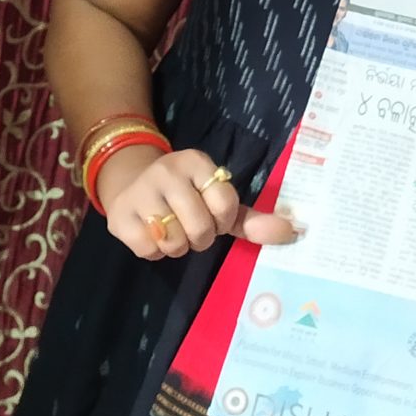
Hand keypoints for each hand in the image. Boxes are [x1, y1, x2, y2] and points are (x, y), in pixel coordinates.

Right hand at [97, 146, 300, 261]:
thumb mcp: (217, 199)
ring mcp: (140, 192)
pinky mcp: (120, 216)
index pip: (225, 203)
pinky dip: (154, 251)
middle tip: (190, 226)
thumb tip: (295, 232)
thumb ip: (253, 219)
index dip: (222, 219)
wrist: (130, 182)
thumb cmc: (185, 196)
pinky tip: (150, 234)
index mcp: (196, 163)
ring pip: (174, 242)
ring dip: (177, 246)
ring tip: (170, 230)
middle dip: (200, 238)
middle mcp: (167, 172)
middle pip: (200, 228)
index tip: (213, 214)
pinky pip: (149, 251)